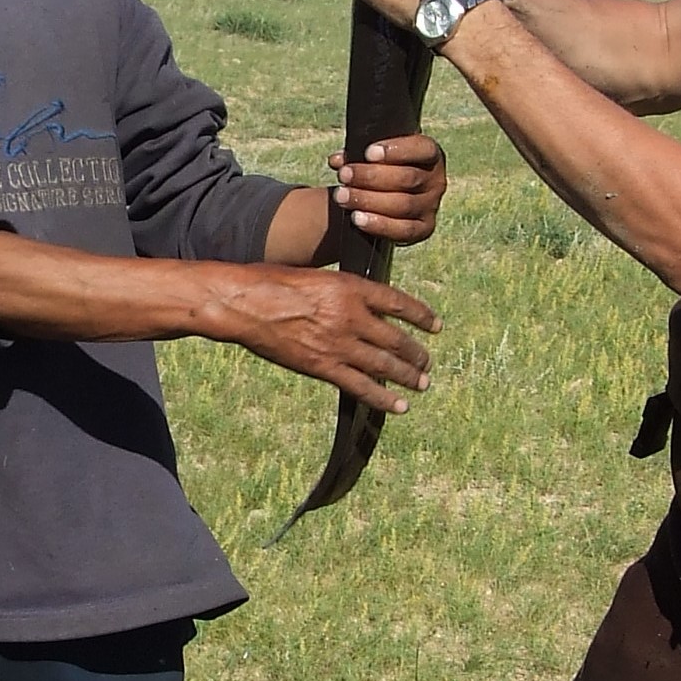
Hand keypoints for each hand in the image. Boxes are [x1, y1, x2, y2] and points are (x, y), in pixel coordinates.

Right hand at [208, 263, 439, 414]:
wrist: (245, 304)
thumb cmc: (271, 282)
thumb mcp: (317, 275)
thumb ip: (344, 290)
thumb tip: (365, 303)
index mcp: (350, 287)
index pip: (399, 303)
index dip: (422, 316)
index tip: (435, 326)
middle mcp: (351, 315)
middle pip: (397, 339)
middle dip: (416, 354)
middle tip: (428, 363)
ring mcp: (338, 344)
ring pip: (385, 364)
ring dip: (408, 376)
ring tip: (422, 383)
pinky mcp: (322, 367)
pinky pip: (361, 386)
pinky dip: (383, 398)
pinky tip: (399, 405)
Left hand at [330, 133, 446, 245]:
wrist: (389, 200)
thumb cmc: (383, 169)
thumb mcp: (376, 156)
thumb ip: (359, 155)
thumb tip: (338, 161)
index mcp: (430, 154)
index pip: (420, 149)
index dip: (395, 150)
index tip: (368, 153)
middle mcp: (436, 181)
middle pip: (407, 178)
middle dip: (371, 176)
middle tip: (344, 175)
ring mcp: (432, 207)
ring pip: (403, 204)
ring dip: (368, 200)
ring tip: (342, 196)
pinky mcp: (424, 229)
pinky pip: (403, 230)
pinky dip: (379, 225)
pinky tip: (357, 218)